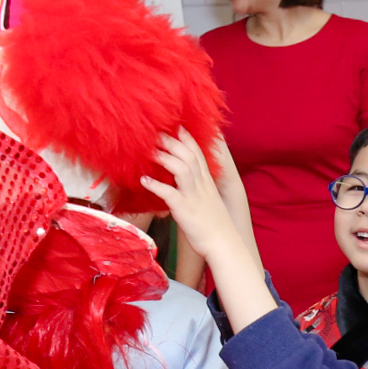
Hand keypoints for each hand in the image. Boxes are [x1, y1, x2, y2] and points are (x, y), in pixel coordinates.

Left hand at [147, 130, 274, 333]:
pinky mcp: (185, 209)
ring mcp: (194, 196)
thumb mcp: (207, 201)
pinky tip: (143, 180)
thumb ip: (196, 189)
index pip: (197, 152)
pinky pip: (169, 193)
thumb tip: (183, 183)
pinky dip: (156, 185)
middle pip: (187, 155)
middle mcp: (201, 184)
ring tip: (148, 150)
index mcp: (206, 181)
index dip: (186, 137)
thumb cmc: (214, 225)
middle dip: (172, 140)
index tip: (176, 124)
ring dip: (164, 157)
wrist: (224, 244)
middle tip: (155, 130)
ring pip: (180, 168)